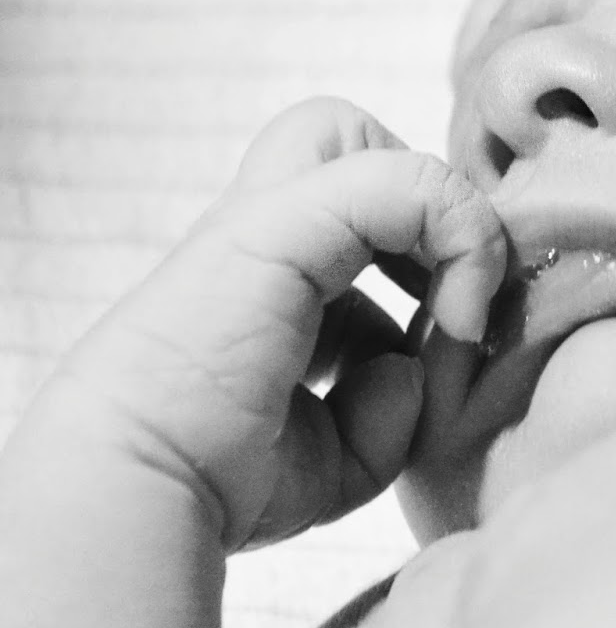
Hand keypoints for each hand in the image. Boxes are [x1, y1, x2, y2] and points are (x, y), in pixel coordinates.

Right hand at [39, 97, 506, 548]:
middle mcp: (266, 231)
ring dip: (449, 221)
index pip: (361, 200)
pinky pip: (404, 180)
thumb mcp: (346, 447)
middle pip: (354, 142)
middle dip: (432, 210)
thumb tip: (413, 362)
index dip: (430, 246)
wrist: (140, 492)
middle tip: (452, 304)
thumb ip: (394, 400)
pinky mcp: (279, 223)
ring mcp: (266, 217)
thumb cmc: (226, 482)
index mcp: (273, 271)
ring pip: (363, 136)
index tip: (447, 333)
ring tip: (459, 318)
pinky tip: (457, 320)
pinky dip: (462, 237)